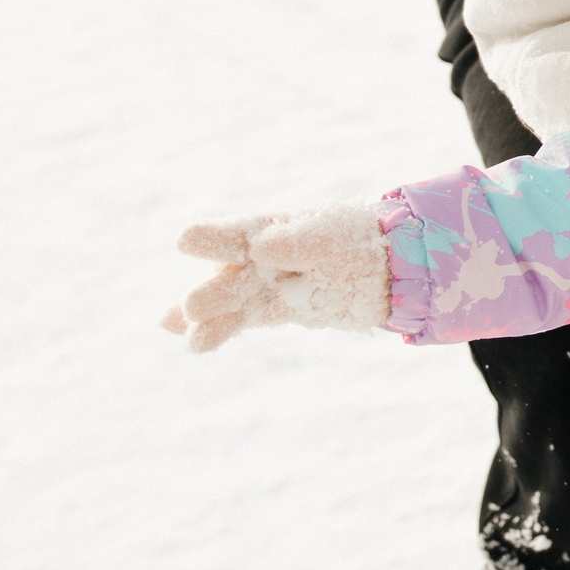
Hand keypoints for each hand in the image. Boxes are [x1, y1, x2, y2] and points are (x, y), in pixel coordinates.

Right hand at [162, 201, 390, 352]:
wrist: (389, 267)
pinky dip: (221, 330)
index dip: (213, 238)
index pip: (237, 233)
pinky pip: (246, 318)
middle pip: (232, 274)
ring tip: (180, 330)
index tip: (186, 240)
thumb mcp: (332, 238)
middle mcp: (261, 256)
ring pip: (232, 301)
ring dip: (208, 317)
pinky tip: (193, 341)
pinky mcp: (278, 309)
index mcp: (272, 229)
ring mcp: (268, 284)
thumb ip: (298, 242)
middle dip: (215, 290)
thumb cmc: (357, 239)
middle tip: (194, 306)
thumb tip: (260, 248)